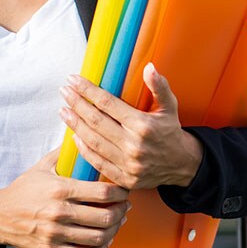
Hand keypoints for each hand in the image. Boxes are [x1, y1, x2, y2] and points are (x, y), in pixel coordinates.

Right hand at [0, 148, 130, 247]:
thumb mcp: (42, 166)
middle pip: (105, 216)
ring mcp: (56, 233)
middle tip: (125, 206)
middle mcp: (60, 212)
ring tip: (117, 222)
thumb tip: (82, 136)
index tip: (125, 190)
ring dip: (114, 231)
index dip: (120, 192)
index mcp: (60, 188)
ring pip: (98, 237)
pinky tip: (104, 240)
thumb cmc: (23, 189)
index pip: (102, 192)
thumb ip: (64, 154)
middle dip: (121, 211)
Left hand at [59, 63, 202, 189]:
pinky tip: (74, 136)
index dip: (88, 90)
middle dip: (76, 104)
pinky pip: (98, 163)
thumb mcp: (170, 106)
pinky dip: (84, 149)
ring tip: (64, 111)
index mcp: (143, 125)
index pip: (108, 104)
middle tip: (64, 91)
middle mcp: (134, 146)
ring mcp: (128, 165)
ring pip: (93, 142)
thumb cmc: (171, 132)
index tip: (73, 80)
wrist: (183, 165)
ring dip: (75, 125)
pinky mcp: (124, 179)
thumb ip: (159, 86)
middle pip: (96, 121)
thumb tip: (149, 68)